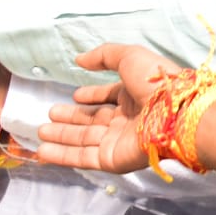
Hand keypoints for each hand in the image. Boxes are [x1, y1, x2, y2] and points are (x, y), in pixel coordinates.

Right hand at [36, 43, 181, 173]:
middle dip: (71, 117)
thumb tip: (79, 59)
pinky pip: (83, 156)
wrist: (175, 113)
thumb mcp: (129, 56)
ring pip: (83, 139)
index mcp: (133, 95)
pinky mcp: (112, 159)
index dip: (91, 96)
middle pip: (92, 119)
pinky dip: (62, 156)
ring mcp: (118, 141)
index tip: (74, 95)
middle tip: (49, 113)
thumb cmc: (154, 81)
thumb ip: (103, 56)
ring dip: (61, 136)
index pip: (107, 97)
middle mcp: (125, 119)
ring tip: (41, 131)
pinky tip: (43, 151)